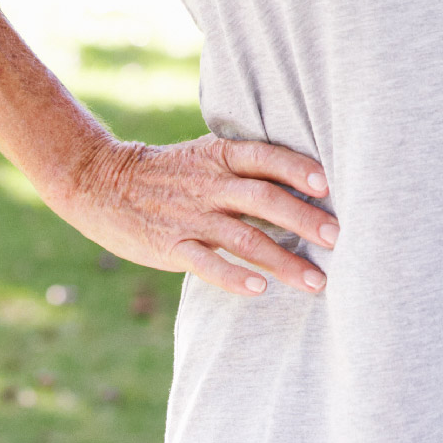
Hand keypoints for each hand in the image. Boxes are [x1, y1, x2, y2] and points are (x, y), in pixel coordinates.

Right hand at [56, 134, 337, 298]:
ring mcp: (191, 216)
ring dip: (283, 260)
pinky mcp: (171, 246)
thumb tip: (302, 177)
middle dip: (304, 220)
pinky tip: (260, 288)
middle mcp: (210, 183)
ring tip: (315, 281)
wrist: (104, 182)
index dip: (297, 169)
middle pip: (264, 199)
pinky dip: (234, 276)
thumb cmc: (171, 171)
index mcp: (221, 155)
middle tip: (338, 239)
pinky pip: (207, 264)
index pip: (267, 157)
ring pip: (245, 238)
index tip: (328, 186)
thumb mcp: (207, 154)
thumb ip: (246, 167)